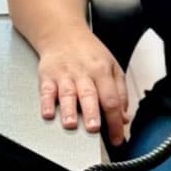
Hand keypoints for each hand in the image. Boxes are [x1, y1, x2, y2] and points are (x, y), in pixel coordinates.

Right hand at [37, 26, 129, 146]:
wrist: (63, 33)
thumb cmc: (89, 52)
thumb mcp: (111, 65)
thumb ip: (120, 91)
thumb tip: (124, 117)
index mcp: (103, 71)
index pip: (112, 99)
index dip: (115, 120)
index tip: (117, 138)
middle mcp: (85, 73)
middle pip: (91, 96)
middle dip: (92, 114)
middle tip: (94, 130)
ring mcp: (65, 75)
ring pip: (68, 94)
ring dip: (70, 110)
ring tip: (71, 124)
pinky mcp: (48, 76)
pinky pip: (46, 91)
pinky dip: (46, 103)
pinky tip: (48, 113)